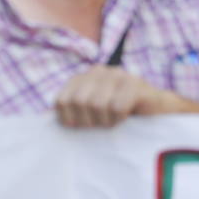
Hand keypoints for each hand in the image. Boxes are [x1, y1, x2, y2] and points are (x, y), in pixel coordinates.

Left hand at [54, 65, 195, 127]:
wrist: (157, 112)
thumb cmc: (120, 116)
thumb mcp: (91, 112)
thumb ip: (71, 112)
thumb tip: (40, 125)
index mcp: (85, 77)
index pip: (62, 101)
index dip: (69, 120)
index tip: (83, 126)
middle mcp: (100, 71)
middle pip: (78, 103)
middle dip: (89, 121)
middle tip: (102, 124)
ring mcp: (119, 75)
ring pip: (97, 105)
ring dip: (106, 121)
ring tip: (115, 120)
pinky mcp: (135, 84)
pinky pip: (117, 107)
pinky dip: (120, 119)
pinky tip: (127, 117)